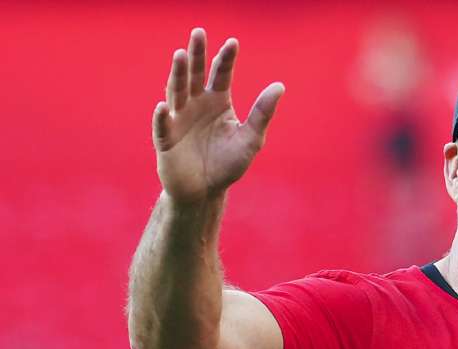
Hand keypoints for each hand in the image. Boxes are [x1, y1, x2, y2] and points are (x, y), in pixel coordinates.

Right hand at [152, 28, 284, 203]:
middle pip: (196, 75)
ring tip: (181, 55)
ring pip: (177, 92)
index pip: (221, 75)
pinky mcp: (165, 139)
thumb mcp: (250, 139)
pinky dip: (162, 117)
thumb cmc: (228, 164)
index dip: (226, 59)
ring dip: (178, 74)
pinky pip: (162, 126)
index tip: (233, 42)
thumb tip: (279, 86)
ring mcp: (178, 119)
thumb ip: (262, 113)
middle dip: (197, 54)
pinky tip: (164, 107)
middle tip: (199, 32)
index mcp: (218, 102)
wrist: (206, 191)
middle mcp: (196, 105)